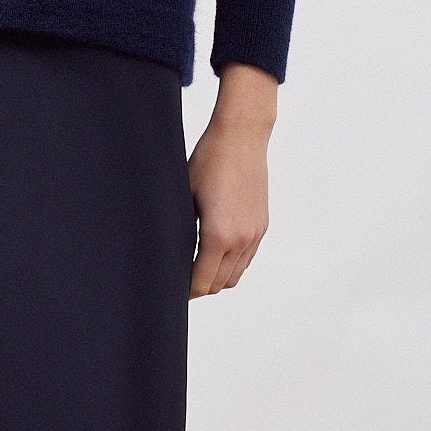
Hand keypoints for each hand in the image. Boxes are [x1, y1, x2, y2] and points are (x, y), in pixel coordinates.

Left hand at [187, 63, 276, 296]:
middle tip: (180, 282)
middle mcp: (241, 239)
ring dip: (217, 278)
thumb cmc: (208, 161)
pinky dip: (231, 265)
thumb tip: (169, 254)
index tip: (172, 291)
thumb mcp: (184, 196)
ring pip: (236, 275)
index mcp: (218, 235)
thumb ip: (180, 230)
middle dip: (200, 287)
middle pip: (220, 284)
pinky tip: (215, 255)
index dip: (186, 292)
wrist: (241, 138)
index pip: (202, 281)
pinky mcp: (261, 226)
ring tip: (197, 270)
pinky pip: (247, 259)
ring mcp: (254, 234)